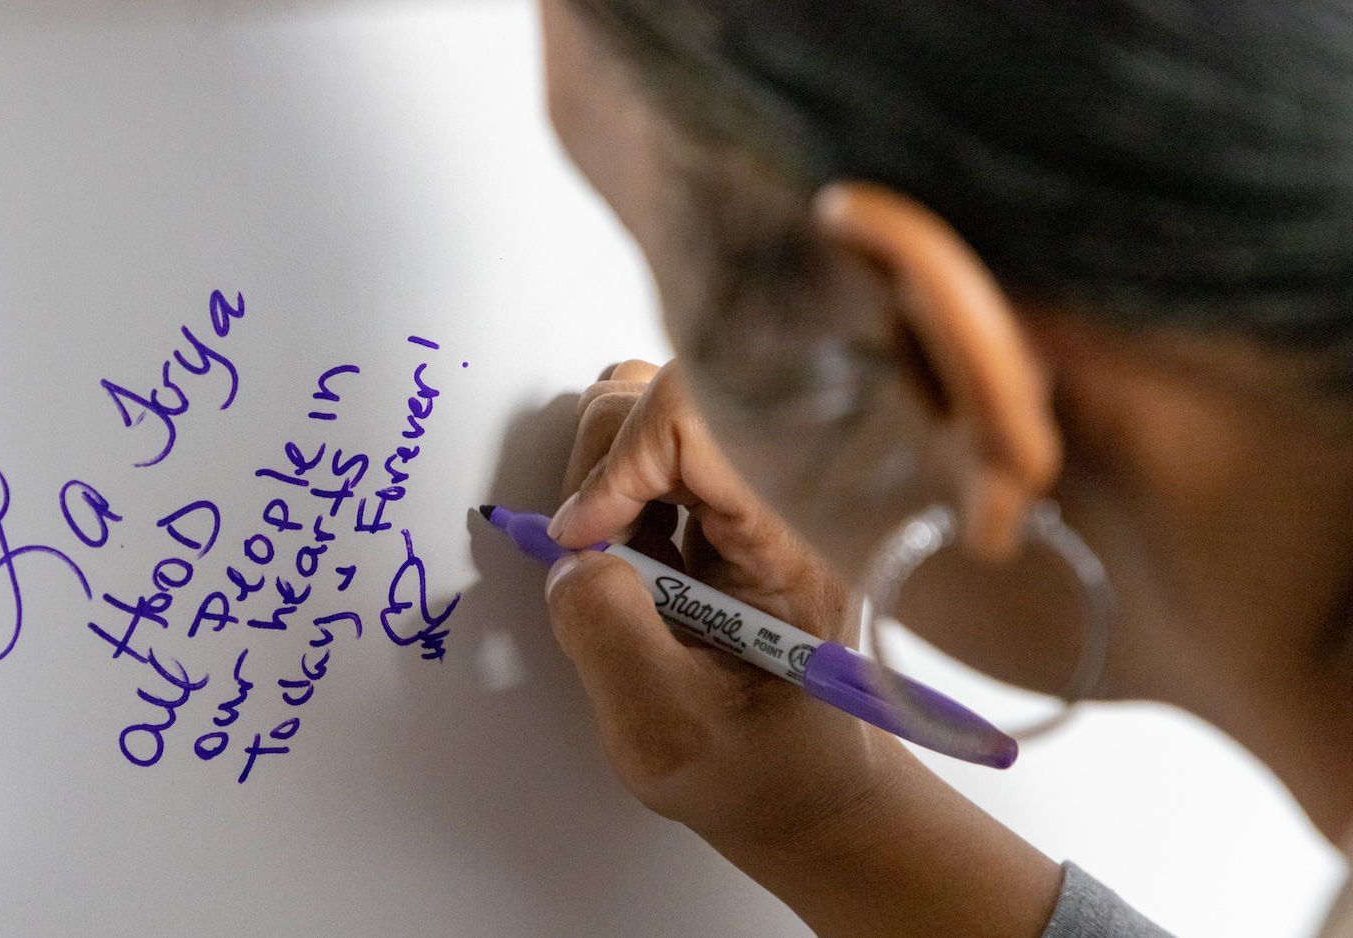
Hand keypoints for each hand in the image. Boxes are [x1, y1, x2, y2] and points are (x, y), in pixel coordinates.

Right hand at [543, 360, 1062, 937]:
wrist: (799, 783)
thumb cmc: (754, 766)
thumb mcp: (666, 728)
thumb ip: (609, 638)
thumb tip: (572, 559)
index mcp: (799, 537)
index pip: (706, 416)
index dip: (624, 461)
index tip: (583, 541)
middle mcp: (787, 492)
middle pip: (674, 392)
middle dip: (602, 466)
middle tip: (590, 553)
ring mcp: (758, 485)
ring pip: (657, 408)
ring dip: (606, 478)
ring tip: (614, 559)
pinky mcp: (731, 493)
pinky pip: (654, 448)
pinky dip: (615, 494)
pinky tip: (631, 560)